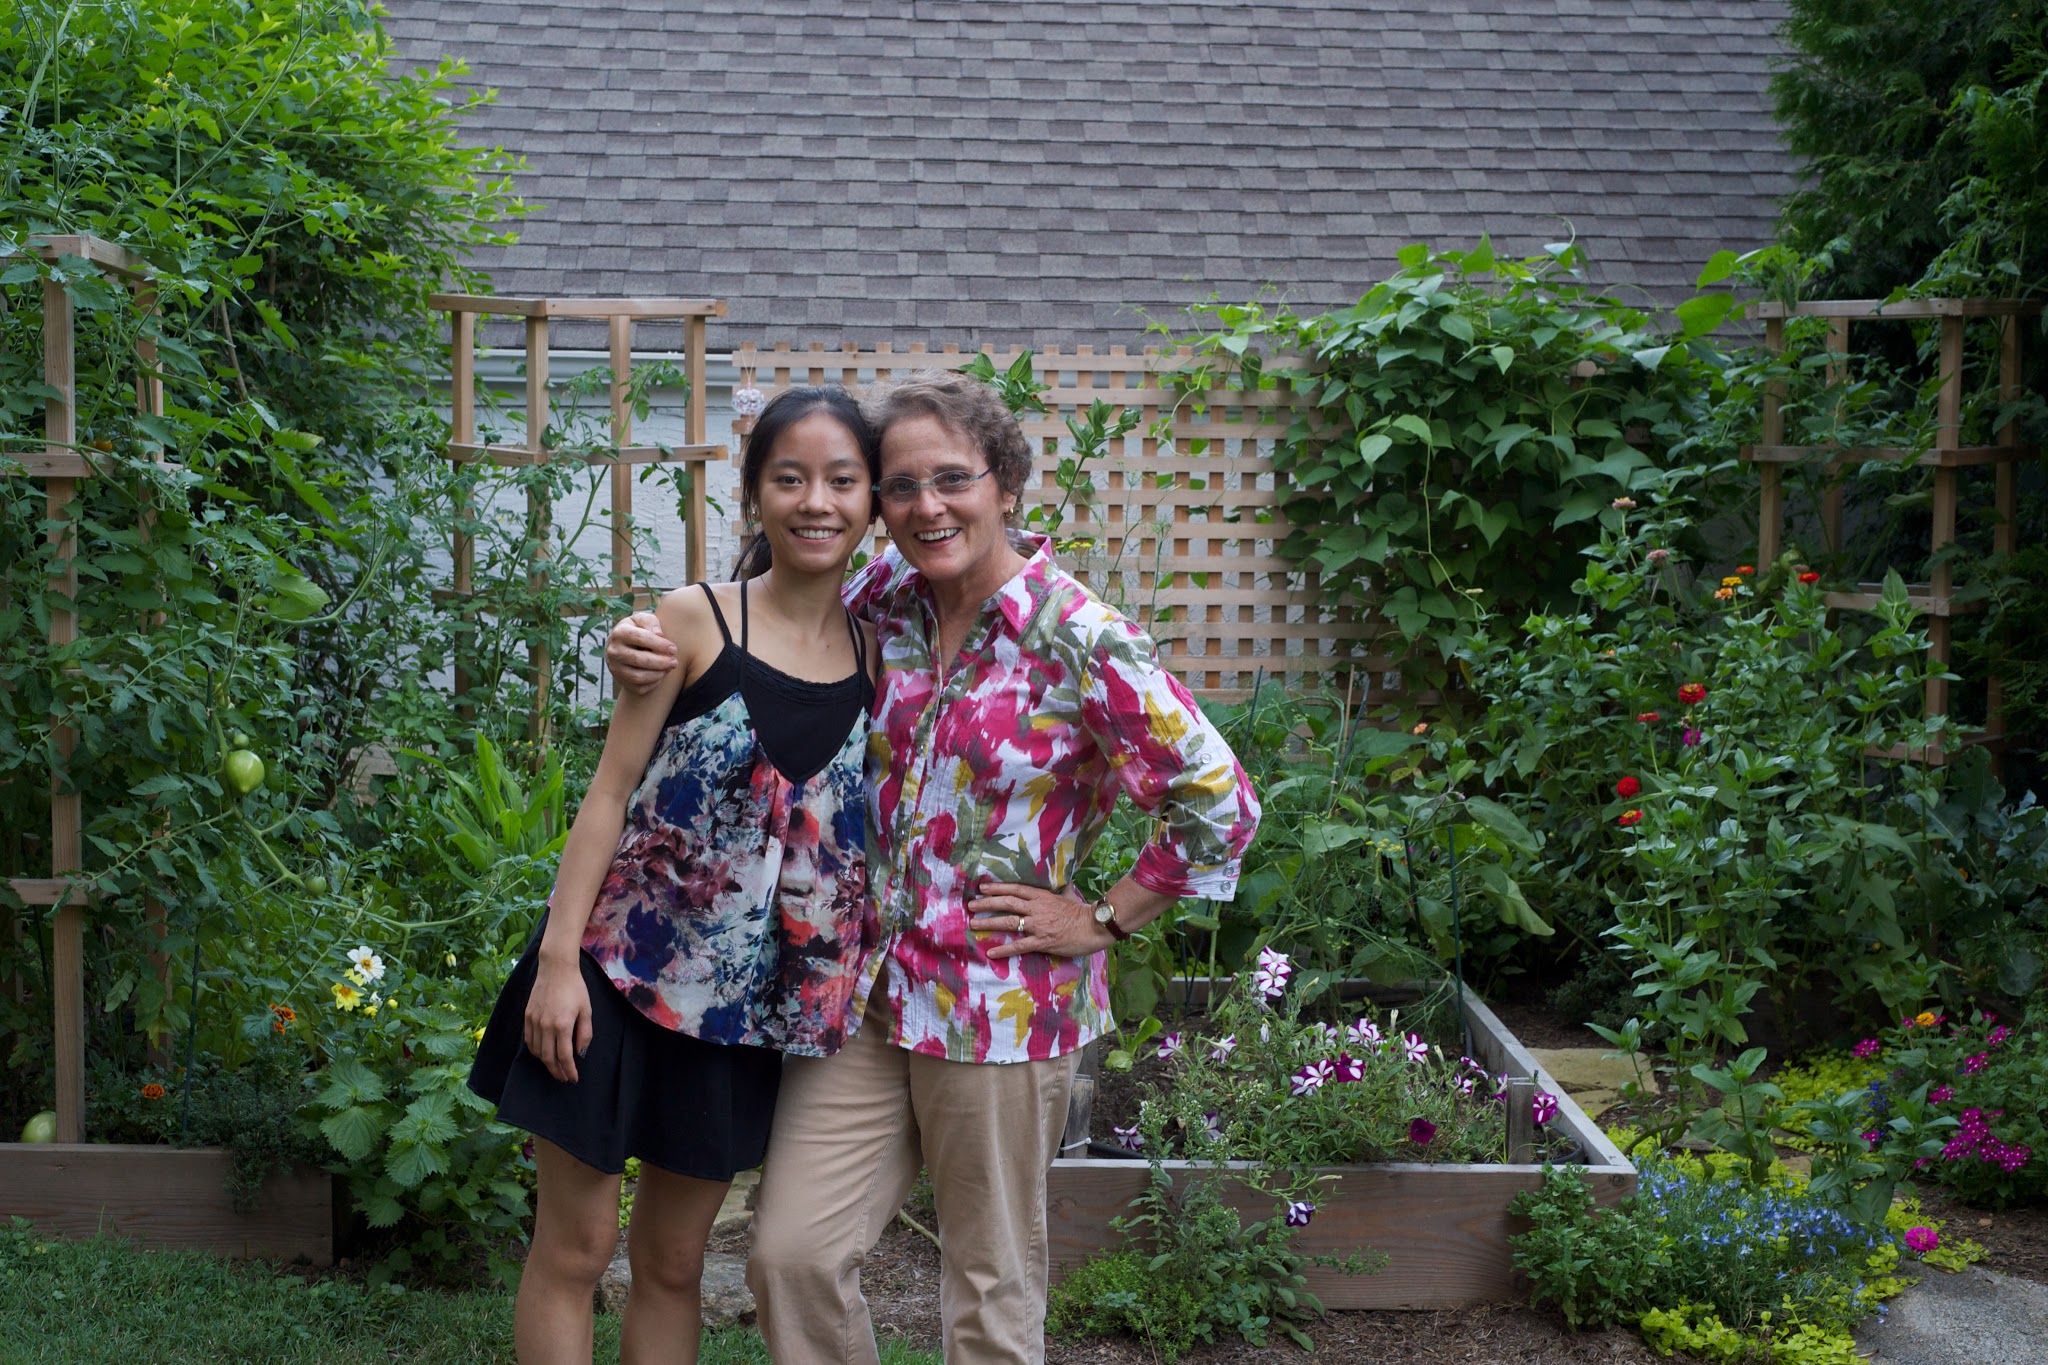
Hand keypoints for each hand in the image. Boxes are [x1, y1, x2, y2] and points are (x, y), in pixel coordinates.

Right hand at [524, 956, 593, 1083]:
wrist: (556, 969)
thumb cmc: (575, 988)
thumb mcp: (587, 1010)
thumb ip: (584, 1033)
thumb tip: (580, 1052)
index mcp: (562, 1025)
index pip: (564, 1056)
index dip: (569, 1070)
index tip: (573, 1078)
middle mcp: (545, 1025)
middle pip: (548, 1058)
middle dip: (557, 1071)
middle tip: (564, 1078)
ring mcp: (534, 1021)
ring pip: (537, 1051)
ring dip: (546, 1063)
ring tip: (555, 1067)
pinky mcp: (527, 1016)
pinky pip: (529, 1040)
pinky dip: (535, 1051)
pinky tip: (543, 1053)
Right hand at [606, 610, 677, 695]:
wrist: (622, 645)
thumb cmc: (638, 629)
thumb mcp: (642, 619)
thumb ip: (651, 622)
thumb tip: (659, 634)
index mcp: (619, 633)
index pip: (640, 638)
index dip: (659, 644)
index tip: (673, 649)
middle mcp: (614, 651)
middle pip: (639, 660)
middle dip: (661, 662)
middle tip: (675, 662)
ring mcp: (615, 668)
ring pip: (638, 677)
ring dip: (658, 674)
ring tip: (669, 668)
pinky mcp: (621, 681)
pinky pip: (639, 688)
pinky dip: (653, 684)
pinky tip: (661, 675)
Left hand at [968, 882, 1113, 959]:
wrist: (1094, 926)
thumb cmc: (1083, 911)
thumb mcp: (1069, 896)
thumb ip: (1060, 891)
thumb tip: (1062, 884)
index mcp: (1042, 896)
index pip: (1015, 889)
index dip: (997, 888)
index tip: (983, 888)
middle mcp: (1036, 909)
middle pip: (1007, 903)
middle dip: (987, 903)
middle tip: (971, 905)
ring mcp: (1038, 925)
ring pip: (1008, 922)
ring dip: (989, 923)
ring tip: (973, 924)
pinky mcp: (1041, 942)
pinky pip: (1019, 946)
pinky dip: (1003, 949)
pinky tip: (990, 951)